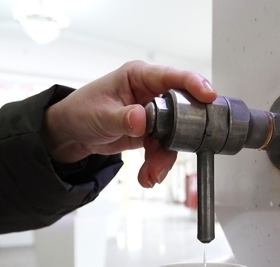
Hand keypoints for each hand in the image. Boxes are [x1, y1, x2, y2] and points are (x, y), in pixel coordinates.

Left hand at [40, 61, 216, 187]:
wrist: (72, 134)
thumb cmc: (81, 111)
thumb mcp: (101, 114)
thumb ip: (123, 118)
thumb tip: (142, 119)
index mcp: (140, 77)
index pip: (172, 77)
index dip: (193, 84)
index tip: (208, 96)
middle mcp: (151, 93)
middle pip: (181, 111)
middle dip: (179, 137)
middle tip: (172, 153)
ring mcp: (153, 114)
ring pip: (173, 136)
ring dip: (164, 158)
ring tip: (152, 175)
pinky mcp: (151, 133)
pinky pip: (162, 149)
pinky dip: (156, 165)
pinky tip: (147, 176)